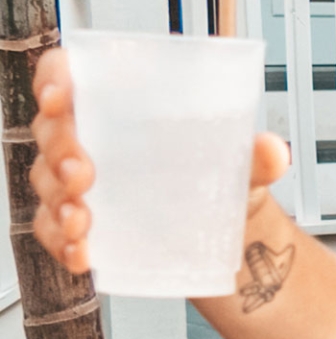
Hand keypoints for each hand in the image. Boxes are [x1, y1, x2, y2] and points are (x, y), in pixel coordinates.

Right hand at [28, 47, 290, 275]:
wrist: (226, 229)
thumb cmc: (217, 175)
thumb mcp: (240, 162)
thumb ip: (257, 155)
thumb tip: (274, 151)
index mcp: (119, 105)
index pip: (69, 74)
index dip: (54, 80)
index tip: (61, 99)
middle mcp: (91, 138)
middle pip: (53, 132)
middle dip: (61, 152)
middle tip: (83, 175)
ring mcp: (78, 181)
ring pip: (47, 182)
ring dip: (59, 203)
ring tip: (83, 221)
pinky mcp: (79, 221)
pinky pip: (53, 230)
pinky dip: (62, 243)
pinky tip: (82, 253)